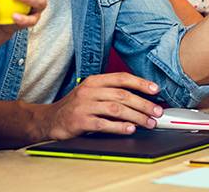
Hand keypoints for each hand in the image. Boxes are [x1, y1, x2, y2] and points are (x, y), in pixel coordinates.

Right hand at [44, 73, 163, 138]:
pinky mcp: (80, 121)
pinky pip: (104, 124)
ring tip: (148, 123)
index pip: (121, 78)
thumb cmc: (76, 107)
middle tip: (157, 112)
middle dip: (143, 104)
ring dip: (136, 117)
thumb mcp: (91, 94)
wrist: (50, 120)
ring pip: (116, 109)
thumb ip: (111, 94)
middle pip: (122, 95)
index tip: (155, 90)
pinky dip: (119, 127)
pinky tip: (130, 129)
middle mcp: (89, 91)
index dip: (140, 83)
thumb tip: (140, 100)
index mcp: (94, 81)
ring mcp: (84, 106)